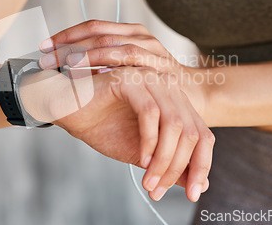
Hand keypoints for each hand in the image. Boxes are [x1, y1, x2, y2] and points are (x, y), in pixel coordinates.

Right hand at [36, 20, 214, 201]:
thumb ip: (171, 164)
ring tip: (148, 181)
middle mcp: (168, 87)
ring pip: (174, 124)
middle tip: (161, 190)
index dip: (202, 166)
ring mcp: (150, 80)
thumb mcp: (144, 154)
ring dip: (163, 159)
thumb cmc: (103, 126)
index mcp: (176, 102)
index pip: (202, 134)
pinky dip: (149, 141)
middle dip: (179, 167)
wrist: (68, 111)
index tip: (194, 193)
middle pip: (192, 131)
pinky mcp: (130, 79)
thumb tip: (199, 185)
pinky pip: (150, 113)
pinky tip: (140, 159)